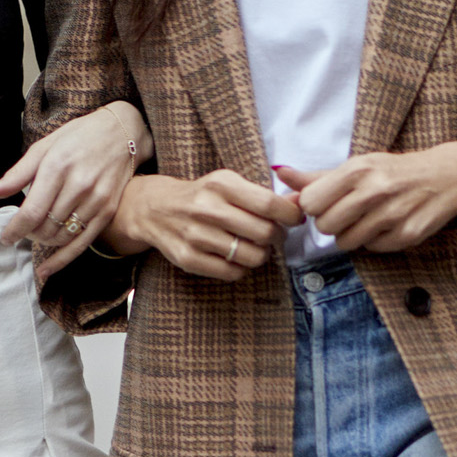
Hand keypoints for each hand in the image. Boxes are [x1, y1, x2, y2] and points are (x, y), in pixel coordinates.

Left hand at [0, 102, 153, 278]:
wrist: (121, 133)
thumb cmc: (78, 137)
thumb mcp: (44, 147)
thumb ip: (17, 174)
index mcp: (58, 167)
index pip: (32, 211)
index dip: (15, 229)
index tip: (6, 237)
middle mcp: (78, 185)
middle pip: (46, 227)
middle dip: (29, 234)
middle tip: (24, 229)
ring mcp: (96, 200)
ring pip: (62, 237)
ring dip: (44, 242)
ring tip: (38, 235)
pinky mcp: (107, 211)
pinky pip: (82, 243)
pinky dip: (62, 259)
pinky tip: (48, 269)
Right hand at [108, 169, 301, 281]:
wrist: (155, 209)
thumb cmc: (202, 196)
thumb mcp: (227, 184)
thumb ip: (262, 194)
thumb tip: (301, 202)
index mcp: (221, 184)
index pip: (268, 204)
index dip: (290, 215)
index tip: (295, 218)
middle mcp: (207, 209)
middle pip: (264, 233)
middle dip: (277, 237)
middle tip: (274, 236)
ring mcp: (196, 236)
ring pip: (251, 256)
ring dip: (261, 255)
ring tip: (255, 247)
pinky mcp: (188, 259)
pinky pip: (232, 272)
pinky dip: (241, 269)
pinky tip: (235, 257)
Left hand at [290, 139, 456, 251]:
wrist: (446, 175)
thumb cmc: (394, 171)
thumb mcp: (357, 166)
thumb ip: (316, 176)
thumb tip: (279, 174)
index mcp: (358, 170)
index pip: (310, 204)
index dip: (315, 207)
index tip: (327, 202)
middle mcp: (374, 191)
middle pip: (325, 226)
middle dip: (332, 223)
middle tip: (349, 212)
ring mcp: (391, 215)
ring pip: (346, 242)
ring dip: (352, 234)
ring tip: (369, 218)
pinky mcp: (405, 236)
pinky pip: (371, 249)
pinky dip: (374, 242)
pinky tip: (387, 225)